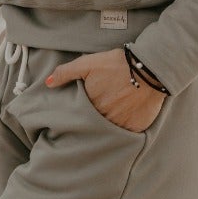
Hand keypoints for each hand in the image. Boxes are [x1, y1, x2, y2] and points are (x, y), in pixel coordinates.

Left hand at [43, 49, 165, 131]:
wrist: (149, 67)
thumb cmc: (117, 64)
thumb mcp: (88, 63)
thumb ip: (66, 72)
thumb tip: (48, 83)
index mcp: (91, 106)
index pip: (81, 116)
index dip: (82, 112)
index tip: (85, 109)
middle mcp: (105, 119)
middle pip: (95, 125)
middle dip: (95, 120)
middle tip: (101, 110)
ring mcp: (121, 126)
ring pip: (110, 131)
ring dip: (109, 126)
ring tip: (113, 115)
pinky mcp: (136, 128)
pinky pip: (127, 135)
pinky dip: (125, 128)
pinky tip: (126, 118)